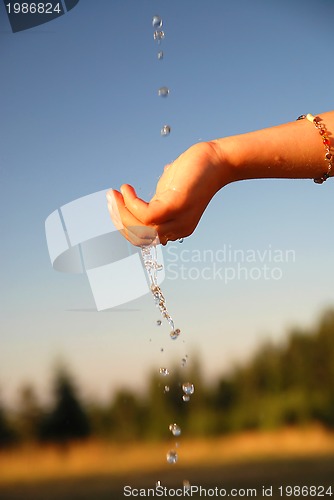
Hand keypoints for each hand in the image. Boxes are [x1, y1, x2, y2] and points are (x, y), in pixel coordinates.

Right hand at [107, 141, 230, 244]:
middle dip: (119, 220)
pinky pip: (146, 214)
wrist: (216, 160)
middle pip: (139, 238)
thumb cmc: (192, 173)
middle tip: (110, 199)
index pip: (144, 240)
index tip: (113, 207)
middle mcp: (178, 228)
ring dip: (122, 211)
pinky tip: (127, 189)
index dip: (124, 226)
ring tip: (115, 193)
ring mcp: (178, 219)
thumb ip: (153, 201)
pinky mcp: (176, 205)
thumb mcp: (168, 192)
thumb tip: (133, 200)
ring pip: (140, 228)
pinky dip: (131, 202)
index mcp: (176, 228)